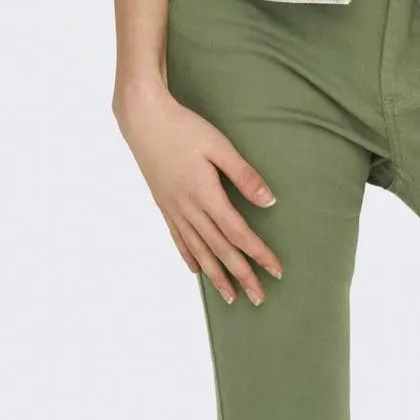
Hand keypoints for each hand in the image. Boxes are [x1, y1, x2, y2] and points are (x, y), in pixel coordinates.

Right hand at [114, 86, 283, 305]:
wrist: (144, 121)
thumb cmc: (185, 128)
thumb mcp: (219, 146)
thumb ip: (244, 175)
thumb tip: (269, 201)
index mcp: (206, 195)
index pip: (238, 233)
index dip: (258, 254)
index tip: (276, 271)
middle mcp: (189, 209)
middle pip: (220, 250)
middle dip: (241, 275)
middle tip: (259, 298)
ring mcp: (174, 210)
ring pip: (199, 251)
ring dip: (217, 275)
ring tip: (231, 296)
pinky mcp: (164, 205)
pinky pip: (179, 239)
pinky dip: (190, 258)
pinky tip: (197, 271)